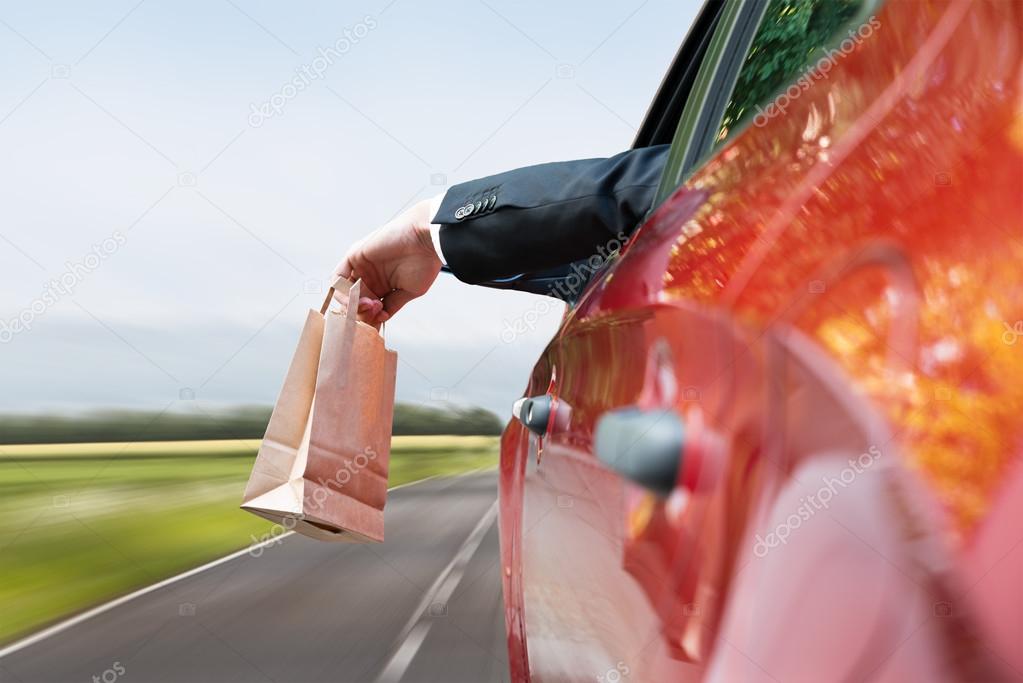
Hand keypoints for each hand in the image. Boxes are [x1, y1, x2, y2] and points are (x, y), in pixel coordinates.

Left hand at [334, 198, 441, 323]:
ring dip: (353, 304)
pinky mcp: (354, 256)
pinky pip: (338, 278)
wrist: (426, 239)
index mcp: (383, 285)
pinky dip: (341, 291)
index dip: (370, 318)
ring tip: (370, 305)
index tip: (379, 319)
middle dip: (361, 312)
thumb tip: (380, 318)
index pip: (368, 308)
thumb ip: (392, 304)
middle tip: (375, 312)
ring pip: (344, 293)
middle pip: (354, 302)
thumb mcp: (410, 291)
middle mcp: (370, 277)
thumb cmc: (424, 262)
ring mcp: (361, 267)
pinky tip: (357, 297)